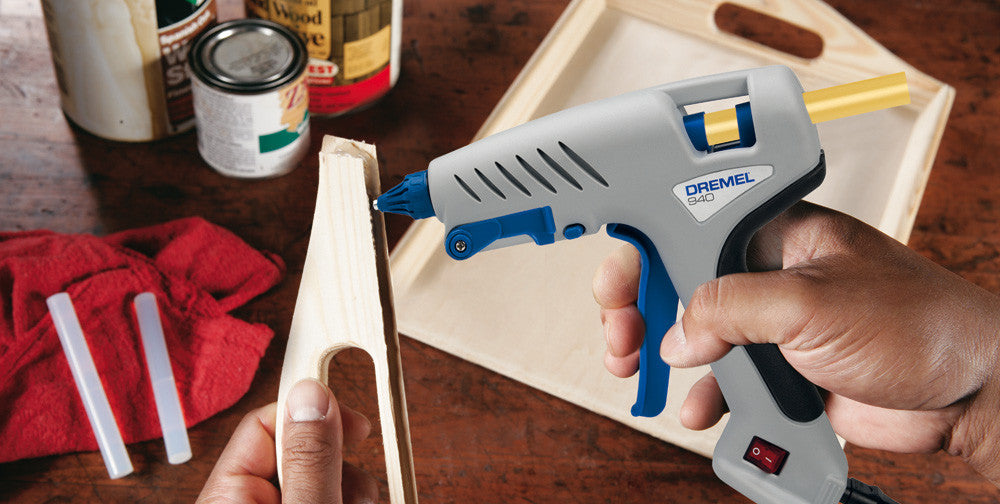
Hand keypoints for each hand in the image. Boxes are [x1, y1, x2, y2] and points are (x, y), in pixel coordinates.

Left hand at [197, 379, 378, 502]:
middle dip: (335, 460)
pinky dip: (340, 499)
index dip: (312, 416)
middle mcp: (243, 502)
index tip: (354, 423)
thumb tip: (310, 393)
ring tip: (360, 502)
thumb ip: (308, 460)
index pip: (264, 425)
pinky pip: (315, 496)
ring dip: (344, 485)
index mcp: (228, 495)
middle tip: (361, 483)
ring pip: (312, 477)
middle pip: (294, 451)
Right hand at [593, 202, 999, 483]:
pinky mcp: (780, 370)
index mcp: (773, 230)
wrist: (967, 393)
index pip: (688, 225)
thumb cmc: (918, 322)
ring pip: (695, 337)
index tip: (616, 284)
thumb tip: (678, 332)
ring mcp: (771, 323)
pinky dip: (705, 397)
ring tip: (645, 378)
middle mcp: (766, 271)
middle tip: (622, 339)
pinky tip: (701, 409)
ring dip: (665, 361)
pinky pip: (724, 380)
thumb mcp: (810, 303)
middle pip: (679, 282)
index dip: (644, 249)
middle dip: (643, 312)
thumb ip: (731, 308)